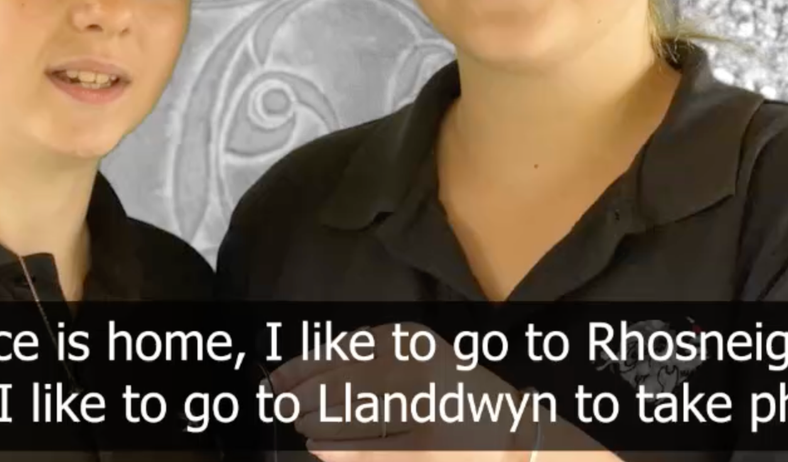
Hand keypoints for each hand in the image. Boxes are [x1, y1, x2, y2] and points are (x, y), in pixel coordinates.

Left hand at [266, 322, 538, 461]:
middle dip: (303, 398)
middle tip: (284, 408)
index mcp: (411, 338)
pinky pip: (369, 451)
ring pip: (350, 418)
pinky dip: (338, 451)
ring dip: (317, 425)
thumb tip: (299, 375)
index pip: (342, 349)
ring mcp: (424, 409)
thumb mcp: (414, 355)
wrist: (510, 430)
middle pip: (340, 383)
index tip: (277, 380)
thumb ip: (366, 356)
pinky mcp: (427, 449)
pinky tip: (321, 449)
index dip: (302, 367)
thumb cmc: (451, 391)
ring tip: (304, 427)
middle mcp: (417, 366)